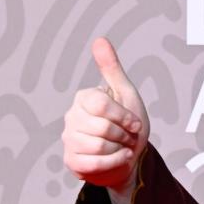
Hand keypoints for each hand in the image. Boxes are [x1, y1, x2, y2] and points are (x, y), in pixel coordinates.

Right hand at [62, 37, 148, 193]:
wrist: (132, 159)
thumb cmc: (129, 126)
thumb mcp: (127, 95)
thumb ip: (113, 70)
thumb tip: (100, 40)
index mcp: (84, 98)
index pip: (101, 104)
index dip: (124, 116)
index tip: (134, 122)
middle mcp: (72, 117)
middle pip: (102, 127)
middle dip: (124, 135)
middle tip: (127, 136)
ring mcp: (69, 140)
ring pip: (99, 146)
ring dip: (120, 149)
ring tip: (121, 146)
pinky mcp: (72, 162)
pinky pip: (95, 164)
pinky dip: (115, 162)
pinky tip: (119, 158)